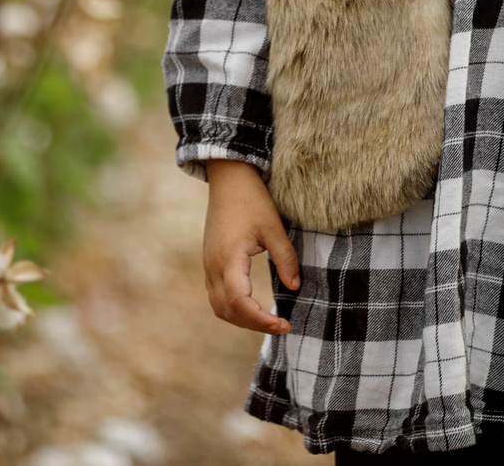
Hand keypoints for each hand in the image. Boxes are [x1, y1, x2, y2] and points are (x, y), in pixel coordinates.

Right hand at [201, 158, 300, 333]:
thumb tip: (295, 287)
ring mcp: (208, 265)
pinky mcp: (210, 262)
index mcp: (229, 259)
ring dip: (241, 319)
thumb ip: (285, 258)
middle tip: (281, 326)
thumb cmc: (252, 199)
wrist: (228, 178)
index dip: (260, 320)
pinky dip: (233, 308)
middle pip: (227, 311)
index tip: (284, 324)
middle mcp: (213, 266)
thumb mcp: (274, 227)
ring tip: (268, 320)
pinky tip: (252, 306)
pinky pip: (217, 296)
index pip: (240, 303)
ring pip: (219, 307)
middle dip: (253, 324)